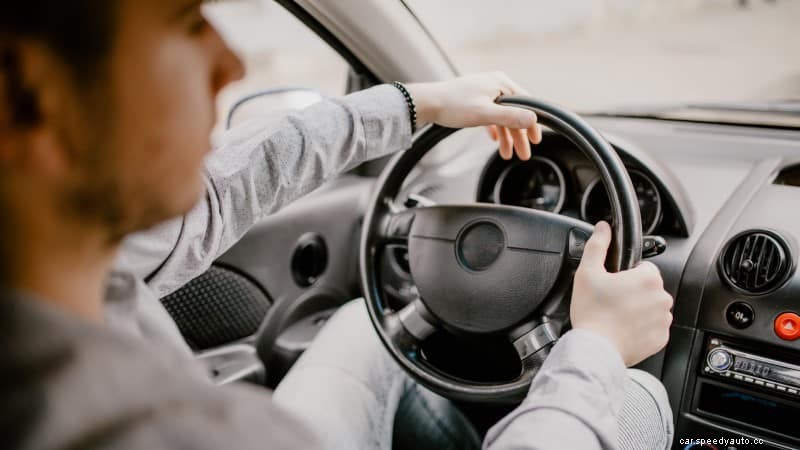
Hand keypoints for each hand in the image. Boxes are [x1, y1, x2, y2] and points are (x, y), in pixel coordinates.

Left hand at [405, 72, 541, 159]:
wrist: (427, 103)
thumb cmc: (453, 106)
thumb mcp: (484, 113)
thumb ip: (510, 117)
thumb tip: (533, 119)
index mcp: (501, 83)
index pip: (526, 104)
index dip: (532, 124)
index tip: (536, 140)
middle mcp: (495, 84)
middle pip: (515, 112)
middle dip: (519, 135)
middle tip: (524, 155)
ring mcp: (485, 91)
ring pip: (503, 116)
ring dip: (507, 136)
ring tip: (508, 155)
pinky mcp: (475, 99)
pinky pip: (491, 115)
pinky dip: (495, 128)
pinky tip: (495, 140)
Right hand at [570, 221, 672, 366]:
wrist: (595, 349)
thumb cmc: (591, 312)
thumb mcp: (587, 273)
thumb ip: (598, 246)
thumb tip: (603, 228)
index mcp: (648, 278)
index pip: (645, 268)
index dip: (627, 275)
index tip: (614, 285)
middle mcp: (662, 298)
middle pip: (649, 288)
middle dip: (634, 292)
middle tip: (612, 301)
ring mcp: (663, 320)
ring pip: (652, 307)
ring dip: (639, 309)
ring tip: (617, 316)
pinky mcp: (661, 338)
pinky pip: (653, 327)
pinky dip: (642, 327)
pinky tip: (624, 329)